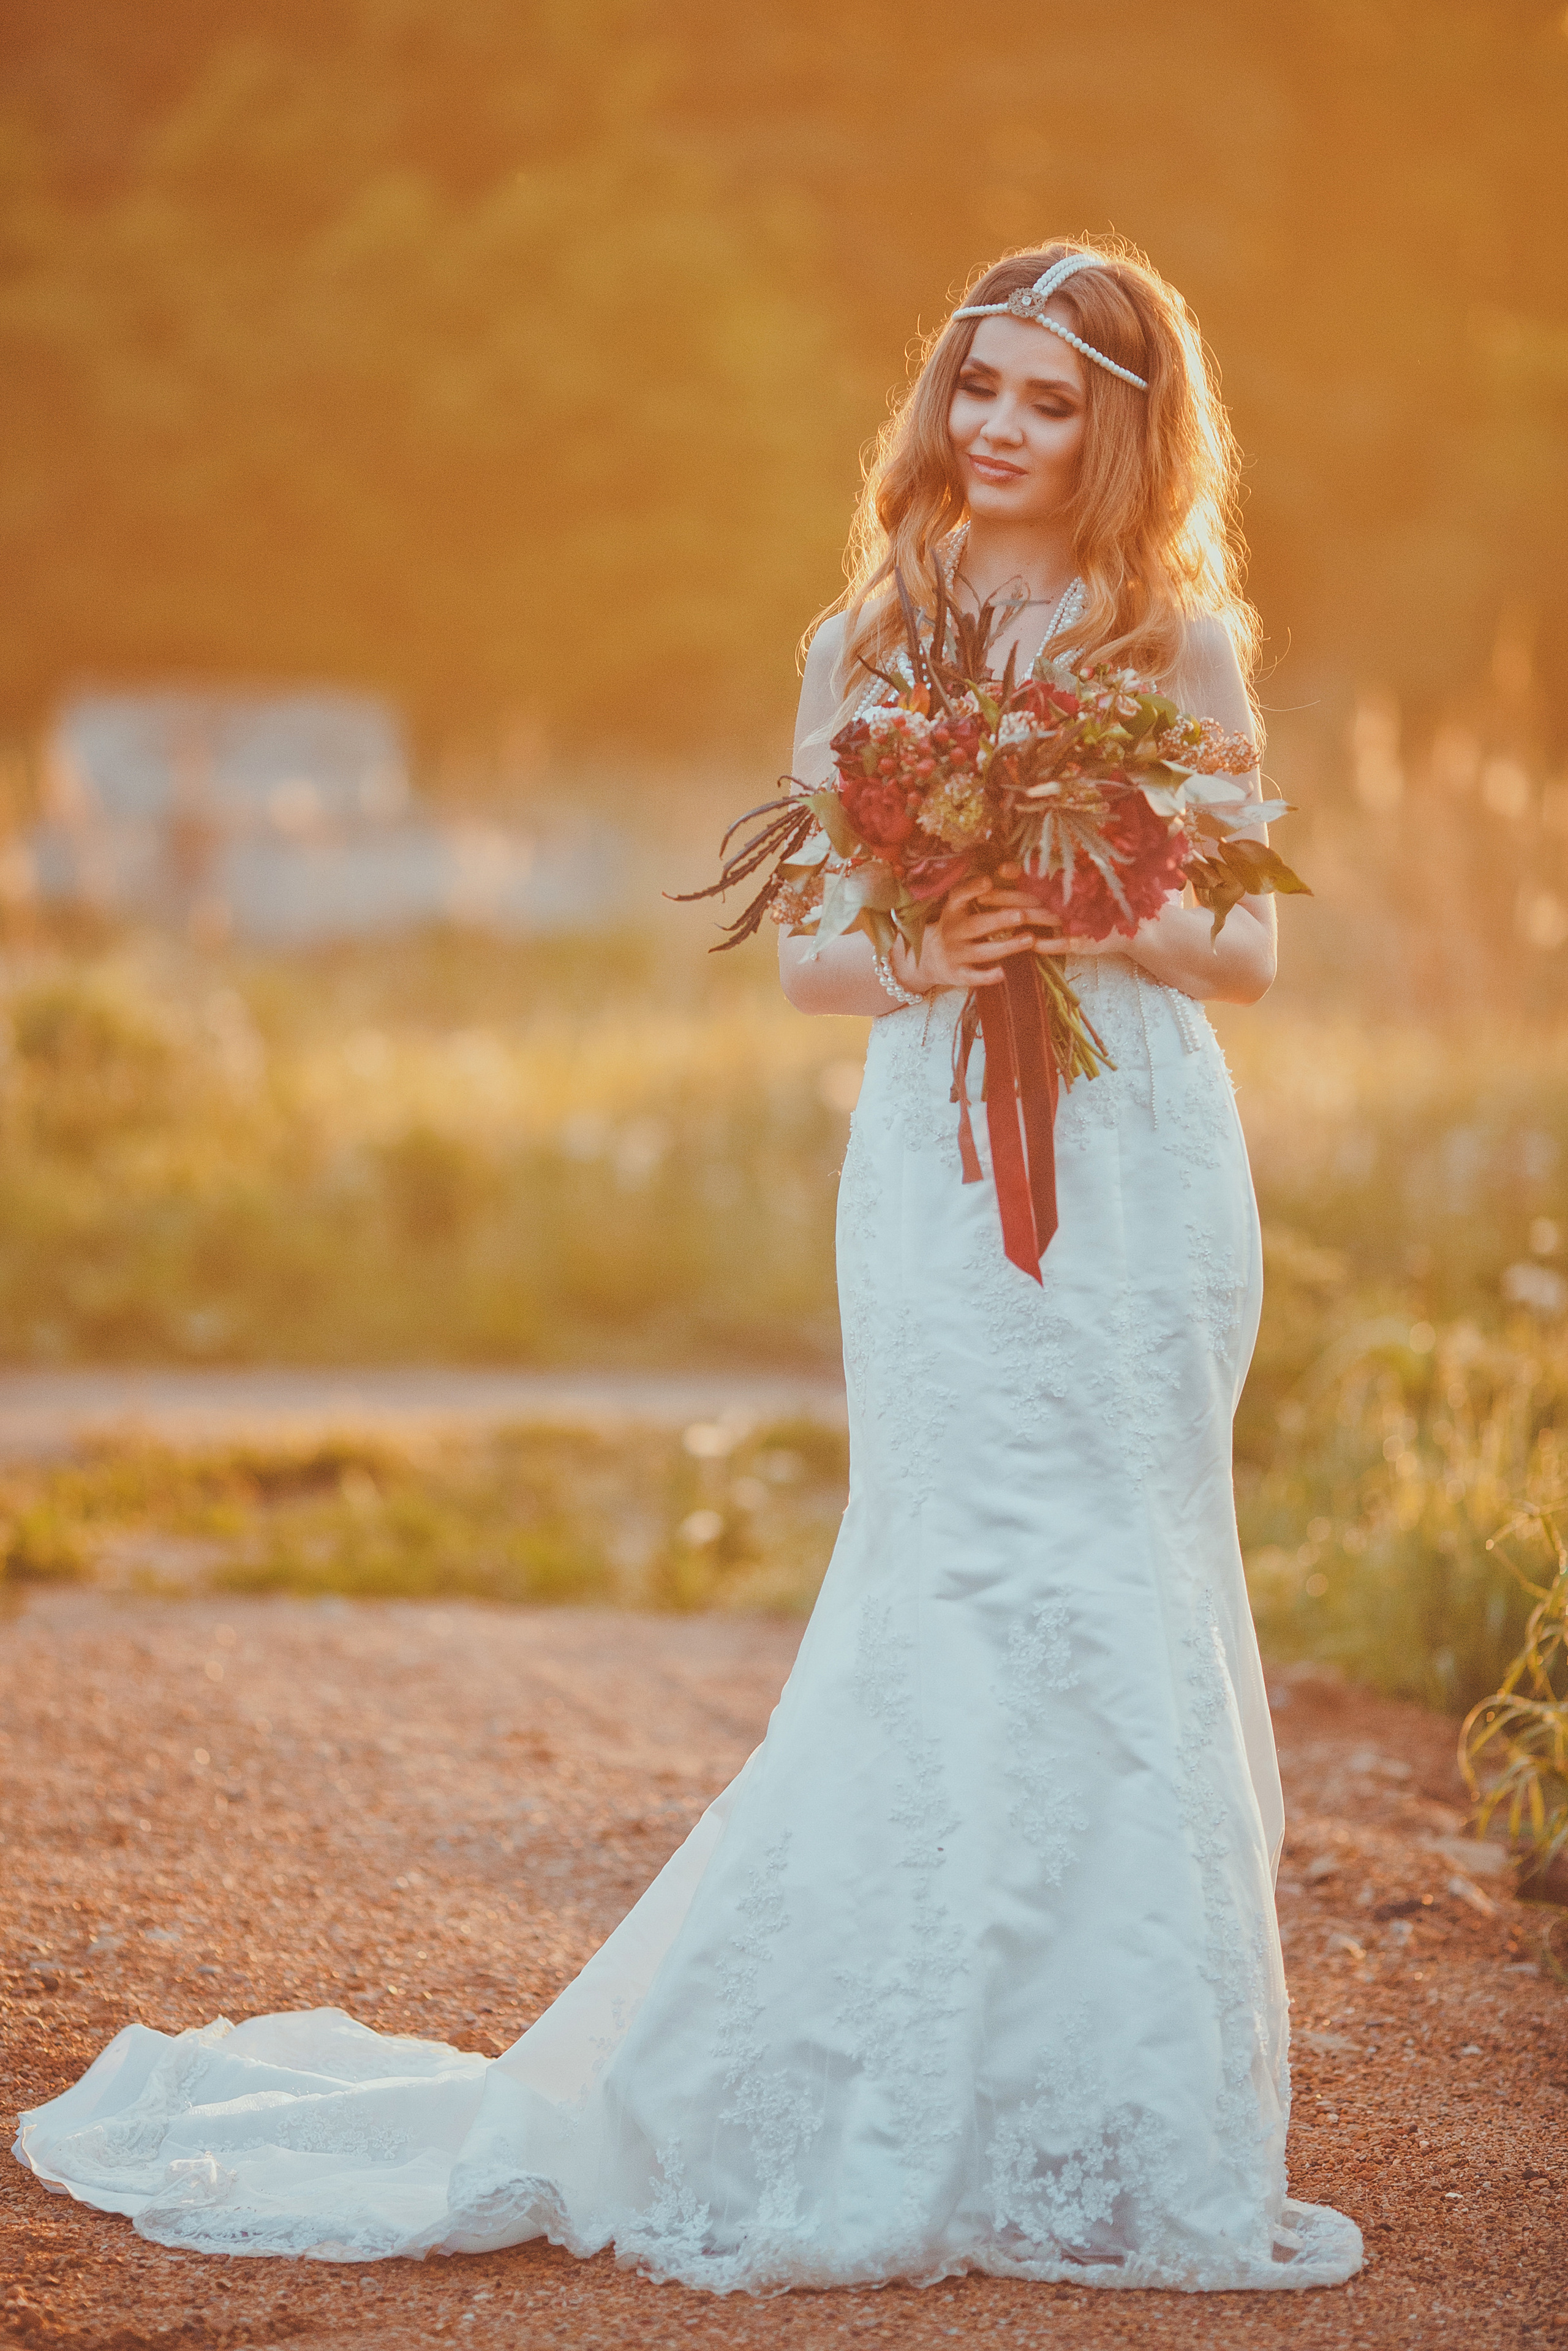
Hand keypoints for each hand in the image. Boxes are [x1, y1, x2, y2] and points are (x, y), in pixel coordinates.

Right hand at [892, 871, 1048, 992]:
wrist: (928, 959)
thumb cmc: (957, 925)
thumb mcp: (963, 906)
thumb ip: (988, 887)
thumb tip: (1013, 867)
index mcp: (952, 909)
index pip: (959, 895)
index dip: (972, 888)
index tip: (988, 881)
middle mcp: (951, 931)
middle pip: (976, 925)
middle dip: (999, 920)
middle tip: (1022, 915)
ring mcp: (954, 954)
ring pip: (980, 952)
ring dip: (1006, 946)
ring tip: (1030, 939)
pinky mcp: (957, 975)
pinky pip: (973, 977)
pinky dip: (988, 976)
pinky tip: (1005, 972)